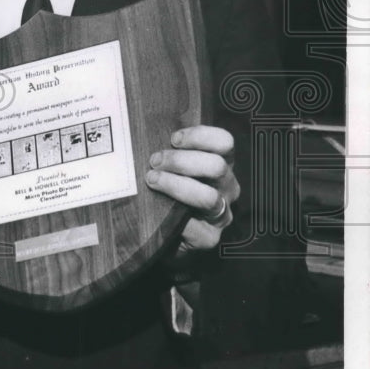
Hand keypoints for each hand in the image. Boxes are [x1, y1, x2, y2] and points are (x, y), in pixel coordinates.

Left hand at [144, 125, 239, 256]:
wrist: (162, 230)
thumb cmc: (164, 187)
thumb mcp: (169, 165)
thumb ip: (166, 149)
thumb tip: (142, 131)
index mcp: (220, 163)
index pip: (224, 142)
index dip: (200, 137)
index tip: (174, 138)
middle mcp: (227, 187)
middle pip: (217, 166)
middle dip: (181, 161)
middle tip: (154, 161)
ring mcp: (221, 214)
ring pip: (208, 196)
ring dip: (176, 185)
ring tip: (152, 180)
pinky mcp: (210, 237)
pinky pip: (195, 227)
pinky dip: (175, 218)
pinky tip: (159, 212)